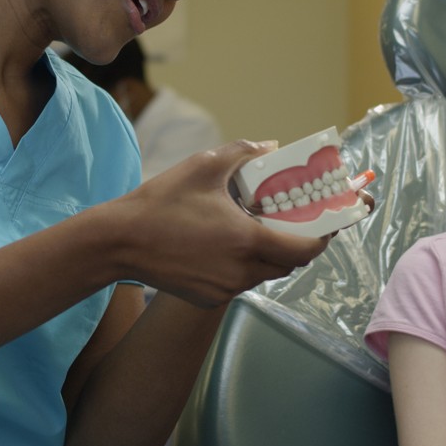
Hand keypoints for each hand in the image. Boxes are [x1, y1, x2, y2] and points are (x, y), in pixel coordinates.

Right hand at [108, 140, 332, 307]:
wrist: (119, 243)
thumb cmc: (161, 203)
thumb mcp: (204, 166)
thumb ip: (244, 153)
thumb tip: (270, 146)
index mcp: (247, 241)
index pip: (305, 250)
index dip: (322, 237)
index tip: (327, 223)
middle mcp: (241, 272)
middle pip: (288, 264)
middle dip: (295, 244)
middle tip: (293, 222)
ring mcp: (224, 289)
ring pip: (263, 275)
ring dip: (268, 255)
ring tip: (256, 229)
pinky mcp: (207, 299)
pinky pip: (238, 283)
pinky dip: (242, 266)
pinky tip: (226, 245)